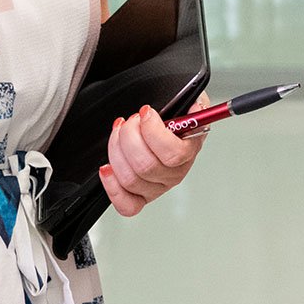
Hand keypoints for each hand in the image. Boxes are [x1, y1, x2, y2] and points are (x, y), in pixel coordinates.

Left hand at [98, 93, 206, 216]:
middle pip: (146, 166)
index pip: (173, 154)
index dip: (153, 132)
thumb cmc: (173, 113)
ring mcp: (158, 186)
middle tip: (130, 121)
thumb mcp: (187, 99)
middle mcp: (175, 172)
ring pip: (131, 179)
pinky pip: (127, 205)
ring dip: (117, 151)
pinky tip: (107, 167)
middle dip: (130, 136)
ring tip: (120, 133)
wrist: (161, 122)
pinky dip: (113, 187)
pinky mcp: (141, 196)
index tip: (146, 112)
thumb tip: (196, 107)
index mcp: (190, 150)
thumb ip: (195, 101)